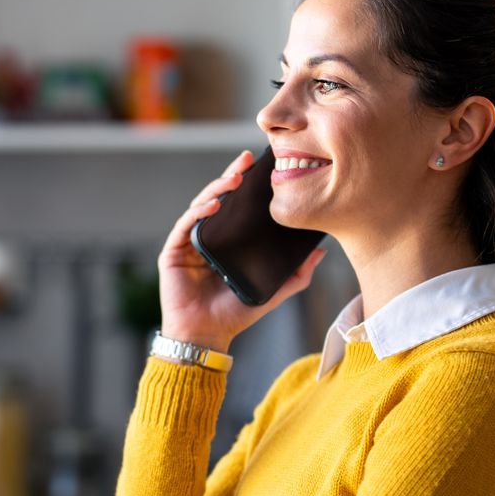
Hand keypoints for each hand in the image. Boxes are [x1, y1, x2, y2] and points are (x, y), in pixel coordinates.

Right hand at [157, 149, 328, 351]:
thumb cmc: (234, 314)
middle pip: (219, 198)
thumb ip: (297, 275)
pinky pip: (186, 225)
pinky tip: (214, 205)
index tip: (263, 167)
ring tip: (234, 178)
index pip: (238, 207)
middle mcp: (208, 237)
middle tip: (247, 159)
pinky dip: (199, 212)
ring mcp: (189, 242)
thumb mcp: (272, 291)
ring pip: (201, 205)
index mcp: (229, 243)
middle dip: (232, 175)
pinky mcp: (173, 251)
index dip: (248, 186)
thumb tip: (321, 253)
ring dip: (216, 189)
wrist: (206, 335)